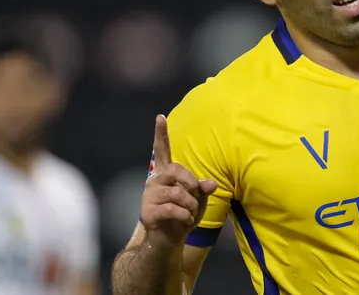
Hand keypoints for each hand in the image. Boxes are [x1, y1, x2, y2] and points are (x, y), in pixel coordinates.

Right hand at [140, 115, 216, 247]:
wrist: (168, 242)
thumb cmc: (183, 217)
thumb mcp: (198, 201)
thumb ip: (202, 189)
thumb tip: (210, 183)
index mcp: (165, 175)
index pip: (162, 151)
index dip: (161, 134)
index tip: (160, 117)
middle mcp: (154, 181)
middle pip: (177, 171)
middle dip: (192, 185)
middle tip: (195, 198)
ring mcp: (149, 196)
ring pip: (178, 193)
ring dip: (191, 205)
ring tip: (189, 214)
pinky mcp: (147, 212)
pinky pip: (174, 209)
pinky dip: (185, 216)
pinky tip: (183, 221)